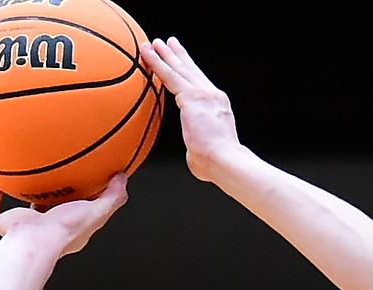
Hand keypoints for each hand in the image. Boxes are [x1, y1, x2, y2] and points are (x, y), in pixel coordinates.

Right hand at [0, 174, 128, 257]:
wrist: (35, 242)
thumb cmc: (64, 231)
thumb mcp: (97, 212)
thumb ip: (112, 198)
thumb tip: (123, 178)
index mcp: (67, 226)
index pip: (75, 211)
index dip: (79, 198)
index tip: (81, 181)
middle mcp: (45, 227)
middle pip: (47, 210)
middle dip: (50, 197)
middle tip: (52, 177)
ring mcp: (25, 226)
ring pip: (20, 211)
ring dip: (20, 196)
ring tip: (21, 176)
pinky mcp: (6, 225)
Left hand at [139, 37, 242, 182]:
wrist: (226, 161)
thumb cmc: (216, 164)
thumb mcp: (203, 151)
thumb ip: (194, 147)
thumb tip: (192, 154)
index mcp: (217, 107)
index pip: (200, 85)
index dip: (190, 72)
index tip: (182, 63)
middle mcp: (212, 95)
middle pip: (191, 70)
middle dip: (179, 56)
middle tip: (169, 43)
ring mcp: (203, 94)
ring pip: (179, 69)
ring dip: (165, 54)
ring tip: (154, 43)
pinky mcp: (191, 96)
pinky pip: (169, 75)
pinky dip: (156, 62)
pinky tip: (146, 53)